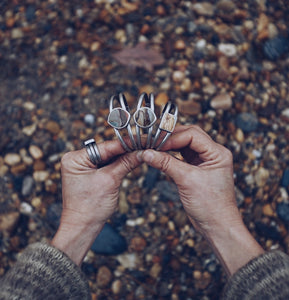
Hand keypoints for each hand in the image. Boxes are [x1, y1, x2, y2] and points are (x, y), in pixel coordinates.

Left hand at [52, 140, 140, 264]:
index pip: (105, 147)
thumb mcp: (110, 181)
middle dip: (125, 150)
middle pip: (107, 151)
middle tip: (144, 145)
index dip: (125, 144)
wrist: (82, 228)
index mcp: (75, 158)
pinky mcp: (89, 174)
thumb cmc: (90, 208)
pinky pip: (106, 165)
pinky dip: (119, 164)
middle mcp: (77, 160)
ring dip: (124, 157)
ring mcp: (82, 167)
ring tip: (141, 152)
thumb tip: (141, 152)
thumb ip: (125, 163)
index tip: (141, 139)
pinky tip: (131, 160)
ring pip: (108, 158)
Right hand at [139, 125, 263, 275]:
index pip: (192, 135)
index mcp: (218, 153)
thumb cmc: (211, 206)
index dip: (173, 138)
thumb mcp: (187, 180)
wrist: (217, 227)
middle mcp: (213, 154)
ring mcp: (205, 162)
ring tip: (154, 148)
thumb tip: (147, 153)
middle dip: (171, 138)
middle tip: (153, 142)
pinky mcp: (198, 170)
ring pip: (185, 145)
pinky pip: (182, 157)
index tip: (156, 143)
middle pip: (189, 136)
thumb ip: (166, 164)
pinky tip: (161, 157)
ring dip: (170, 146)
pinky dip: (171, 156)